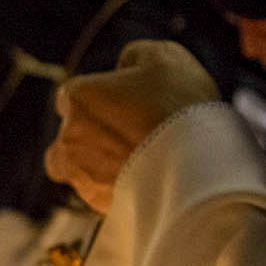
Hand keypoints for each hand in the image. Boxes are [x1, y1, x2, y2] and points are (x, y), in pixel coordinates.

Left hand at [45, 40, 220, 212]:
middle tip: (129, 137)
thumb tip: (125, 66)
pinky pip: (99, 198)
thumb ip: (134, 56)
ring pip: (78, 172)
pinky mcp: (97, 208)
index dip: (97, 100)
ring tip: (139, 164)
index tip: (122, 106)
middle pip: (68, 139)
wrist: (198, 170)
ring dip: (98, 168)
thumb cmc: (180, 108)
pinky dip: (114, 193)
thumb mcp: (164, 57)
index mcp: (78, 98)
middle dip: (90, 138)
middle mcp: (69, 139)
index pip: (70, 97)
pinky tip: (145, 185)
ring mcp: (81, 177)